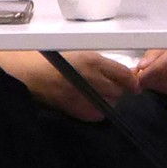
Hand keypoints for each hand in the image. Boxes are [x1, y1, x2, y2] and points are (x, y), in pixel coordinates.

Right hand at [0, 50, 140, 121]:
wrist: (32, 75)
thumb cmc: (53, 60)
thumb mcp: (80, 53)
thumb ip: (99, 63)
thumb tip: (116, 73)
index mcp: (94, 61)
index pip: (124, 74)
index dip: (131, 81)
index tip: (134, 84)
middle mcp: (93, 78)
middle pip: (119, 90)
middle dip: (118, 89)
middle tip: (110, 86)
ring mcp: (87, 96)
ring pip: (111, 103)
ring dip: (108, 99)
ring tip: (97, 94)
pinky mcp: (80, 111)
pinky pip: (99, 114)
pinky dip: (98, 110)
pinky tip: (90, 104)